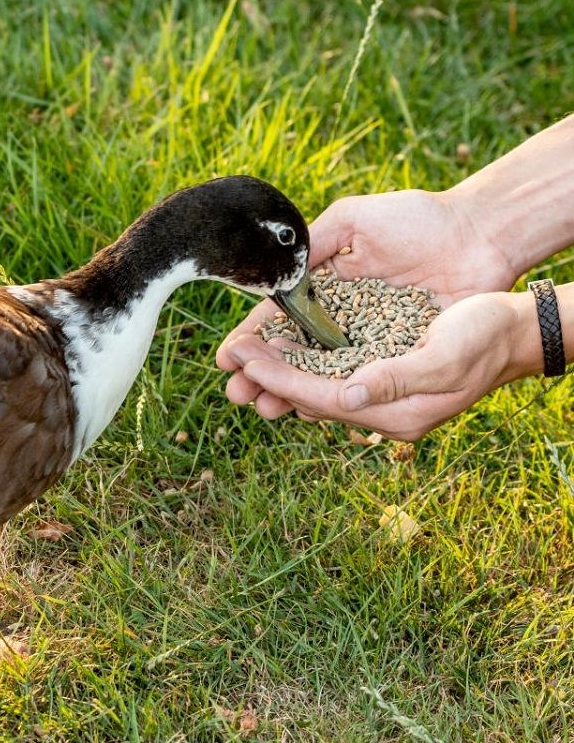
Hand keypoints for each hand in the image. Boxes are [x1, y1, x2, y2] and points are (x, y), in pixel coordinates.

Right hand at [216, 188, 516, 416]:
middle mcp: (340, 318)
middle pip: (292, 354)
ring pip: (320, 374)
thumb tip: (275, 277)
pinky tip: (309, 408)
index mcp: (323, 286)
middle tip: (236, 393)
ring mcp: (368, 340)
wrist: (480, 235)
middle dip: (261, 375)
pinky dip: (334, 395)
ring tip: (265, 407)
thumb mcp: (354, 220)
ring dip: (290, 392)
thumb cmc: (418, 219)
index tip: (228, 358)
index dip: (252, 339)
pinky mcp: (397, 356)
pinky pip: (360, 381)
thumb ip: (314, 244)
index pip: (278, 318)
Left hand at [221, 291, 541, 440]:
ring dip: (280, 371)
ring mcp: (380, 396)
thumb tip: (348, 396)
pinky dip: (304, 361)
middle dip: (267, 377)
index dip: (277, 378)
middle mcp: (381, 410)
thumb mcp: (445, 357)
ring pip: (316, 387)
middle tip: (229, 357)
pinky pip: (332, 374)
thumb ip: (398, 379)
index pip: (319, 397)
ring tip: (244, 353)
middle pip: (309, 396)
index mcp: (394, 412)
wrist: (513, 330)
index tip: (241, 357)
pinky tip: (283, 345)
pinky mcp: (381, 376)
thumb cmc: (485, 337)